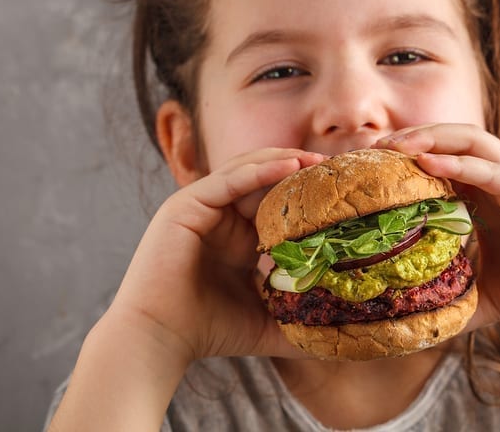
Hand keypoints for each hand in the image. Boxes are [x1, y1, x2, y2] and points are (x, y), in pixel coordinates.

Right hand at [104, 148, 327, 364]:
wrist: (159, 339)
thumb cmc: (208, 332)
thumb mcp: (265, 321)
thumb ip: (297, 321)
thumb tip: (338, 335)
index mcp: (235, 235)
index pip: (274, 199)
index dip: (305, 192)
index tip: (341, 193)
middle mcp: (218, 215)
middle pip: (264, 177)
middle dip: (299, 169)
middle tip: (334, 169)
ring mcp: (200, 206)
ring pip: (247, 170)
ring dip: (284, 161)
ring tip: (317, 160)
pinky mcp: (185, 204)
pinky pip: (228, 179)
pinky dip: (260, 170)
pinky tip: (291, 165)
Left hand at [375, 124, 499, 328]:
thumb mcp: (483, 296)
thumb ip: (450, 302)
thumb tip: (410, 325)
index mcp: (484, 195)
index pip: (439, 162)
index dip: (404, 158)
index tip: (367, 167)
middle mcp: (499, 179)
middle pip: (449, 141)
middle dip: (411, 138)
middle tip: (373, 147)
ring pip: (470, 143)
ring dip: (432, 138)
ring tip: (396, 145)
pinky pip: (493, 171)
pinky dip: (461, 165)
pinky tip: (431, 164)